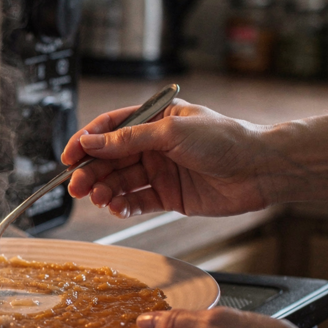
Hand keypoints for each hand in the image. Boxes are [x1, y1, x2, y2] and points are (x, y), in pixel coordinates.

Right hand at [61, 100, 285, 218]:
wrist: (259, 169)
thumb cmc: (224, 138)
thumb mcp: (172, 131)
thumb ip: (129, 138)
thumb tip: (92, 142)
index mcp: (154, 119)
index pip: (110, 128)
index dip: (86, 141)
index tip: (68, 157)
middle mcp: (154, 144)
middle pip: (111, 158)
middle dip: (91, 171)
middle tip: (76, 186)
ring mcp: (160, 171)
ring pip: (121, 181)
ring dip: (105, 190)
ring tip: (97, 198)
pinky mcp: (169, 196)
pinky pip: (138, 201)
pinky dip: (124, 205)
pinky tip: (116, 208)